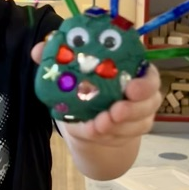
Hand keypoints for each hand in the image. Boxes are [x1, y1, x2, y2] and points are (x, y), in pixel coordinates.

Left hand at [31, 40, 160, 144]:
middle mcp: (142, 94)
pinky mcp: (130, 134)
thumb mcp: (70, 71)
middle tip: (114, 112)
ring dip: (118, 127)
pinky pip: (123, 138)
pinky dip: (108, 138)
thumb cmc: (84, 84)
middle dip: (132, 110)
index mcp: (134, 71)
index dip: (144, 84)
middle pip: (149, 103)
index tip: (130, 89)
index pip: (150, 76)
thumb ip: (55, 57)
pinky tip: (94, 134)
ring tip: (99, 126)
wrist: (86, 116)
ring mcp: (139, 116)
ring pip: (137, 124)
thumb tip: (38, 50)